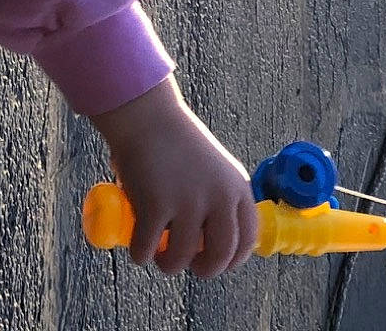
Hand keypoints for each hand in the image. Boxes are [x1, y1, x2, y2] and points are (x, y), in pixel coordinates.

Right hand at [89, 76, 261, 276]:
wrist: (147, 115)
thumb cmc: (175, 141)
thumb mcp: (213, 169)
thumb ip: (217, 200)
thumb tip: (209, 241)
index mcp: (236, 188)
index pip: (247, 239)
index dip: (232, 259)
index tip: (218, 263)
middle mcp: (218, 197)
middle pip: (220, 256)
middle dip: (204, 269)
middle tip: (189, 265)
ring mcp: (187, 202)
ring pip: (181, 258)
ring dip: (168, 264)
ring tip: (158, 256)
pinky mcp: (156, 205)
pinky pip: (148, 247)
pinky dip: (141, 254)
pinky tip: (138, 249)